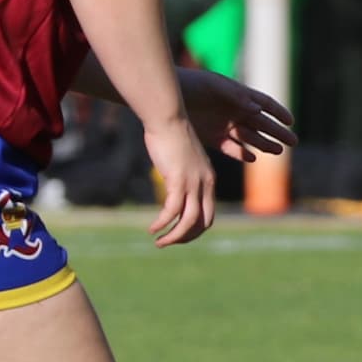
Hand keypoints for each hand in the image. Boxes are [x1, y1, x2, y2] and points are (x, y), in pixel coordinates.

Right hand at [141, 112, 215, 245]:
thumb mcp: (182, 159)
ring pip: (188, 221)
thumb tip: (173, 184)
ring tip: (159, 242)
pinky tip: (152, 228)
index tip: (179, 234)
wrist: (168, 118)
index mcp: (209, 180)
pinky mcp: (178, 180)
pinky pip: (172, 210)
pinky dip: (162, 223)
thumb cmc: (171, 135)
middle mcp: (205, 184)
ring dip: (174, 236)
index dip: (195, 230)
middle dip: (186, 237)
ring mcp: (193, 183)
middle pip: (202, 222)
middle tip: (169, 243)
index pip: (209, 215)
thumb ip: (182, 174)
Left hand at [175, 65, 294, 163]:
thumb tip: (257, 109)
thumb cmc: (191, 84)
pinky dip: (241, 153)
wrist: (166, 95)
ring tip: (278, 151)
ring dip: (264, 144)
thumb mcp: (214, 86)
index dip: (278, 112)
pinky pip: (230, 148)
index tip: (291, 121)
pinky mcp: (211, 138)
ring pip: (249, 137)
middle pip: (261, 124)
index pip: (264, 104)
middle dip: (277, 132)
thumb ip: (236, 96)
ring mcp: (223, 125)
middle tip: (293, 142)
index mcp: (238, 96)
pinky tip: (252, 158)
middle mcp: (234, 111)